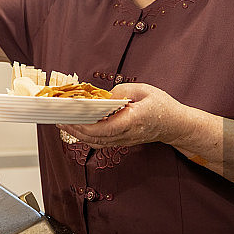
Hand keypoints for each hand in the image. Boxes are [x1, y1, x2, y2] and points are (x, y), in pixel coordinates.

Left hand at [58, 83, 187, 147]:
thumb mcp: (144, 90)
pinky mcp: (122, 142)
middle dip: (75, 130)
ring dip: (78, 134)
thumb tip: (101, 98)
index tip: (70, 116)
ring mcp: (124, 141)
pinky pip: (101, 142)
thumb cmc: (162, 105)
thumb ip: (121, 92)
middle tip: (58, 119)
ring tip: (63, 123)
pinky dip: (86, 137)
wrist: (175, 125)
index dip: (84, 125)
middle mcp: (127, 134)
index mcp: (133, 120)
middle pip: (95, 138)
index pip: (104, 128)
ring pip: (96, 143)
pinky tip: (77, 128)